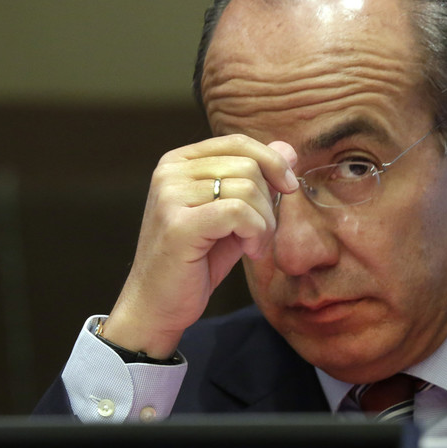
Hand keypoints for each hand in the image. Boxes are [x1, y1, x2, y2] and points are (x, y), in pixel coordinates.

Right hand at [101, 135, 298, 357]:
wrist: (158, 305)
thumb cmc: (196, 261)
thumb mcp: (233, 215)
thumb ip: (256, 181)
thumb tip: (288, 148)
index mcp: (178, 162)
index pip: (237, 142)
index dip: (271, 161)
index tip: (288, 188)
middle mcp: (170, 172)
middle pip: (247, 165)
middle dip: (269, 202)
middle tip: (263, 235)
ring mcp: (170, 195)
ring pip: (246, 188)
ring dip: (264, 223)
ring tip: (255, 246)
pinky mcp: (179, 224)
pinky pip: (238, 212)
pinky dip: (256, 233)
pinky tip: (250, 252)